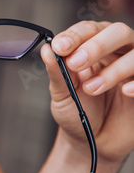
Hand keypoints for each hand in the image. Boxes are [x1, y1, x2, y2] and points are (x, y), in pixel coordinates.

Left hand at [41, 21, 133, 162]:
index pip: (88, 30)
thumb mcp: (61, 94)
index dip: (75, 35)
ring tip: (91, 89)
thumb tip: (46, 49)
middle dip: (96, 45)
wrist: (93, 143)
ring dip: (113, 69)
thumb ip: (56, 72)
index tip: (60, 47)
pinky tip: (125, 91)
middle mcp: (118, 53)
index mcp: (93, 48)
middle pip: (118, 32)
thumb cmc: (78, 113)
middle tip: (75, 64)